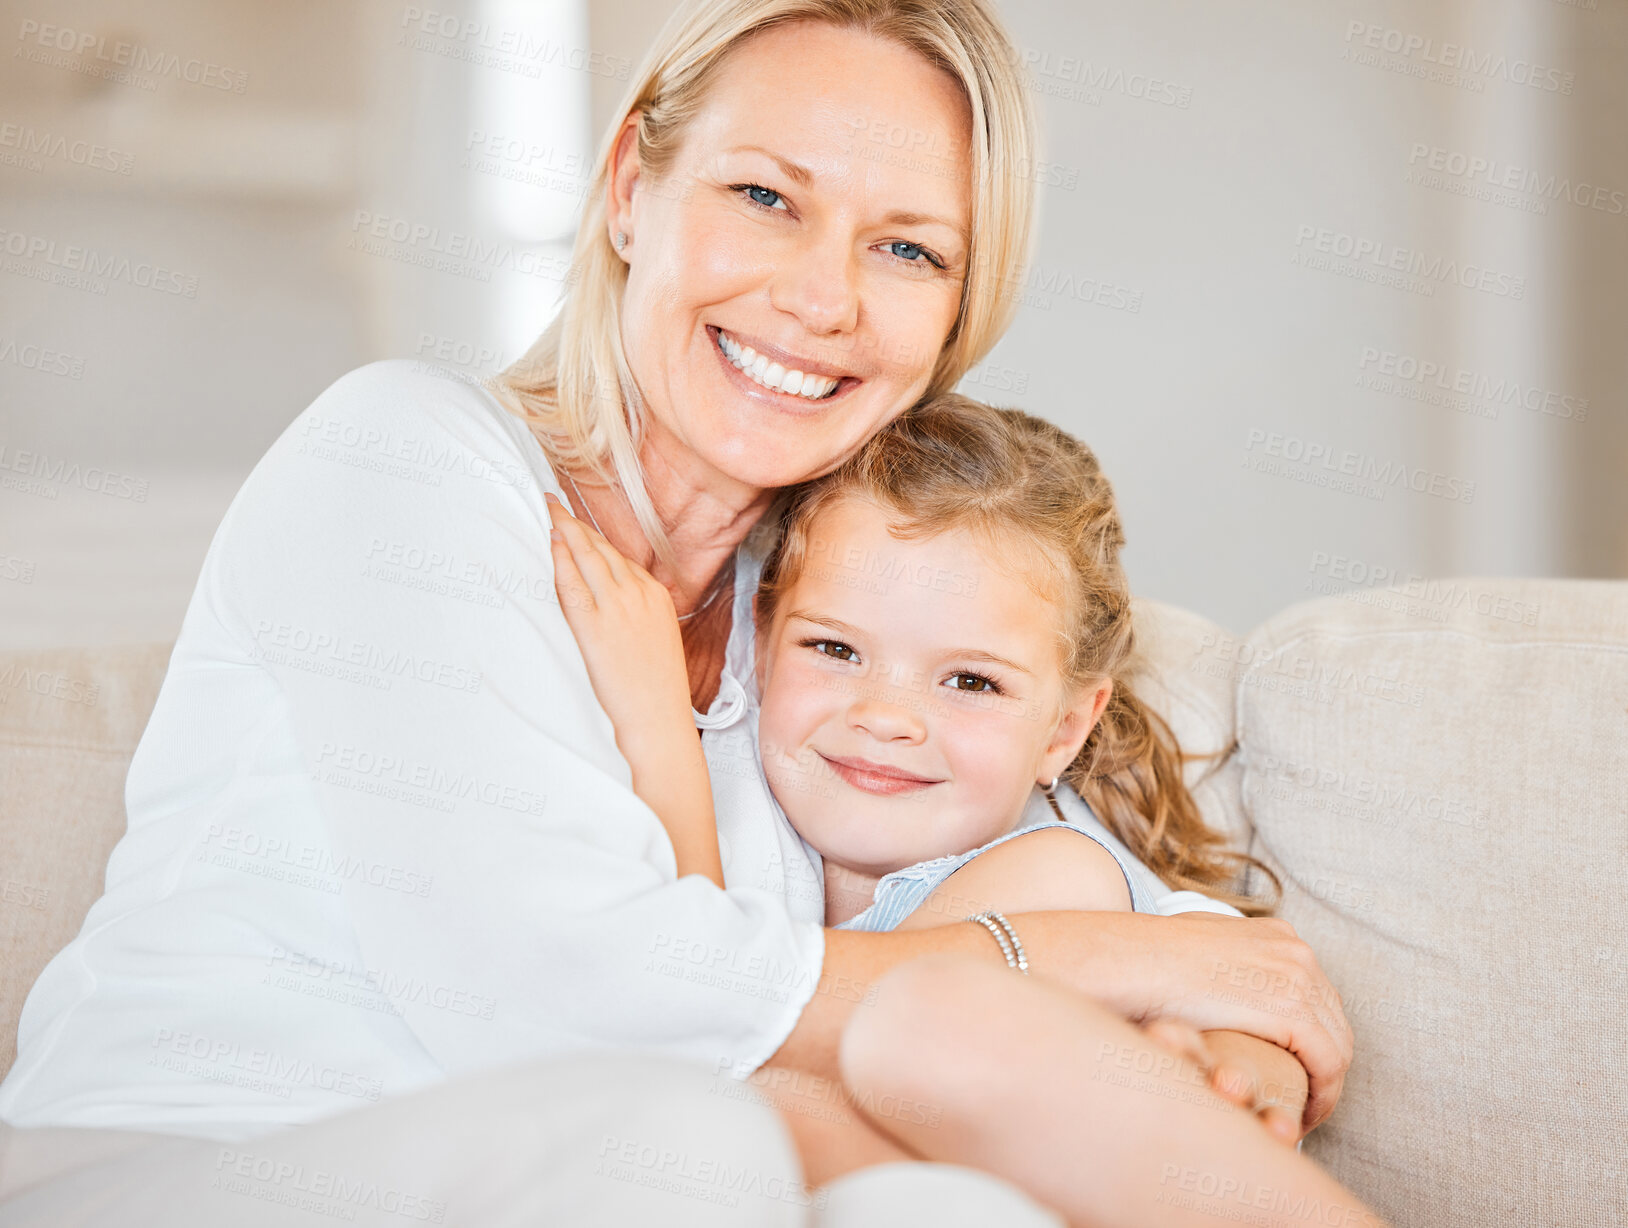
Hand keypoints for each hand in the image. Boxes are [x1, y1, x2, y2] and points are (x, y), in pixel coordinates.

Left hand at [547, 490, 691, 753]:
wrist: (658, 718)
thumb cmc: (657, 689)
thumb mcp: (658, 641)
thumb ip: (642, 616)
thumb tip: (622, 608)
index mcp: (657, 597)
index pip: (621, 558)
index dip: (596, 538)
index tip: (580, 524)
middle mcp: (640, 594)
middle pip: (603, 549)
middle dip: (578, 524)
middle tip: (555, 503)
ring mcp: (618, 607)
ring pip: (589, 557)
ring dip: (567, 530)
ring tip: (549, 510)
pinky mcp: (595, 626)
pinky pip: (574, 584)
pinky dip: (562, 560)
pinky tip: (551, 543)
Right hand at [1021, 910, 1350, 1132]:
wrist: (1124, 963)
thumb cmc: (1142, 965)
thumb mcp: (1193, 949)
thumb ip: (1221, 962)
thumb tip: (1219, 981)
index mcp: (1275, 933)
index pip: (1315, 994)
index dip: (1310, 1039)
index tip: (1295, 1071)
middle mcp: (1295, 949)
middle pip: (1333, 1020)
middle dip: (1321, 1065)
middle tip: (1303, 1102)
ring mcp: (1297, 975)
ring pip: (1336, 1046)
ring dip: (1323, 1086)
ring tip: (1299, 1118)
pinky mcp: (1291, 1009)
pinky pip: (1329, 1065)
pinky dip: (1322, 1097)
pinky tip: (1300, 1119)